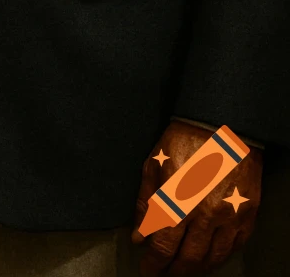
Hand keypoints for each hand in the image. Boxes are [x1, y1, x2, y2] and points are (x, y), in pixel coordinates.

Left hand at [132, 122, 261, 273]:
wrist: (222, 124)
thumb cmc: (183, 140)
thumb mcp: (154, 164)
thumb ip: (146, 202)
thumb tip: (139, 236)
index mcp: (177, 201)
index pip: (164, 246)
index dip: (154, 263)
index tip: (148, 270)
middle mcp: (204, 214)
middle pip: (189, 258)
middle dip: (175, 269)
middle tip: (166, 272)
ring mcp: (229, 216)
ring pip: (214, 257)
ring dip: (198, 267)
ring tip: (187, 267)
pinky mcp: (247, 213)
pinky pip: (235, 246)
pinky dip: (222, 256)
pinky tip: (211, 256)